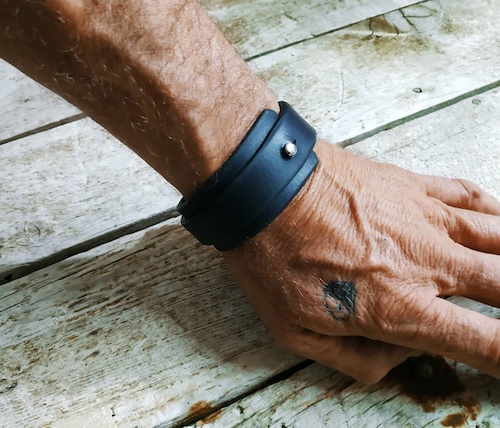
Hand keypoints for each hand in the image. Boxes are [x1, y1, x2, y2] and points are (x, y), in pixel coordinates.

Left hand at [224, 141, 499, 382]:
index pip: (487, 343)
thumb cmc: (273, 256)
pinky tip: (498, 219)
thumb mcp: (298, 333)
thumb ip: (357, 359)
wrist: (262, 186)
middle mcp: (427, 263)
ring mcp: (425, 218)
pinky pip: (470, 194)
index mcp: (402, 308)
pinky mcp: (412, 185)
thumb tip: (396, 357)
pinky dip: (494, 211)